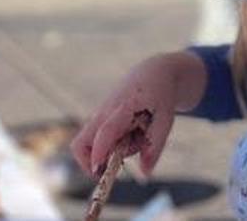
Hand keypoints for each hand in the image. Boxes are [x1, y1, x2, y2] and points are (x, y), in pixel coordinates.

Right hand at [71, 54, 192, 178]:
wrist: (152, 72)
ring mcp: (98, 115)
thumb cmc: (160, 96)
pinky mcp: (99, 118)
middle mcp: (104, 112)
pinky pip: (97, 140)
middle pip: (80, 143)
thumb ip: (154, 147)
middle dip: (89, 163)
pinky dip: (110, 145)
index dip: (99, 153)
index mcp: (124, 108)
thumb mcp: (166, 120)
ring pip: (90, 144)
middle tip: (111, 171)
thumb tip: (145, 174)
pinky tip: (131, 132)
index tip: (99, 171)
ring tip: (136, 135)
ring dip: (108, 152)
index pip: (105, 133)